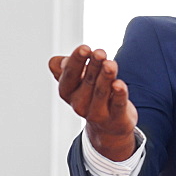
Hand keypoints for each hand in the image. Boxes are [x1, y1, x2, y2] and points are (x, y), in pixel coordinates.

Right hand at [48, 45, 138, 161]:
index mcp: (68, 91)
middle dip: (94, 65)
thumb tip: (56, 62)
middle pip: (88, 81)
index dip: (77, 61)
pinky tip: (119, 84)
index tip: (85, 48)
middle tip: (100, 52)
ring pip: (101, 92)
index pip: (70, 74)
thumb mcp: (78, 81)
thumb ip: (68, 69)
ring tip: (110, 64)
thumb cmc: (92, 95)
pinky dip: (119, 94)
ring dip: (106, 77)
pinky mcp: (116, 118)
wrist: (109, 127)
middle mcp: (79, 104)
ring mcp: (97, 113)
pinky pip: (117, 105)